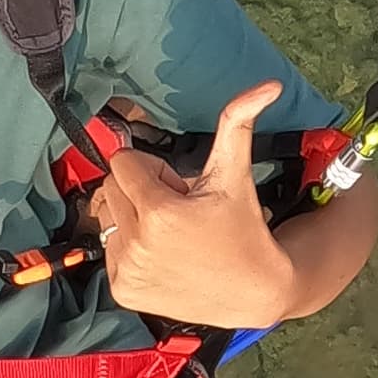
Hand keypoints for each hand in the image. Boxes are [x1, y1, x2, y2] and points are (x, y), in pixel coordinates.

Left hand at [94, 83, 301, 333]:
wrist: (255, 293)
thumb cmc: (245, 229)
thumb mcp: (236, 174)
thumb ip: (239, 122)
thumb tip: (268, 85)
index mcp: (159, 212)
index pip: (123, 162)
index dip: (154, 170)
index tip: (179, 189)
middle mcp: (137, 244)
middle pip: (113, 188)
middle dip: (143, 192)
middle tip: (179, 211)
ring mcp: (128, 271)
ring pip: (108, 217)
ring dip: (134, 219)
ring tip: (171, 234)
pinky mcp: (124, 291)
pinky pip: (110, 249)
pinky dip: (132, 248)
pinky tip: (165, 256)